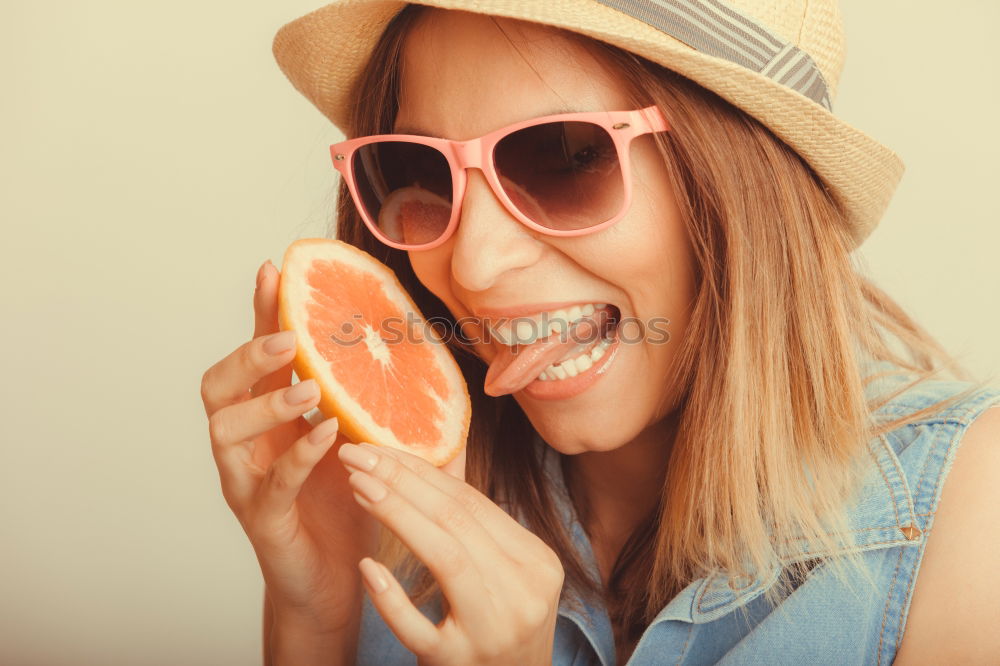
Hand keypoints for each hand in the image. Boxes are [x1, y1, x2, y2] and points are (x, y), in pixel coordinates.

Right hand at [200, 260, 378, 635]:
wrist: (338, 580)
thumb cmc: (347, 505)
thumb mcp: (360, 439)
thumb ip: (366, 400)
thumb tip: (403, 347)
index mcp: (270, 418)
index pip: (257, 356)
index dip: (261, 313)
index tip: (273, 268)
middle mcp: (248, 444)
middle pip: (217, 386)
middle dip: (246, 353)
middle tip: (285, 338)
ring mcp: (247, 482)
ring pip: (226, 431)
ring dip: (265, 402)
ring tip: (307, 387)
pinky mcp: (263, 520)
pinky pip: (269, 483)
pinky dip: (296, 456)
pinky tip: (326, 435)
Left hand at [336, 442, 563, 665]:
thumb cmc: (500, 628)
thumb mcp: (504, 574)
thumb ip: (475, 526)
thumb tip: (437, 460)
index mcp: (537, 562)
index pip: (472, 502)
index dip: (421, 471)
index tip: (378, 448)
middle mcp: (524, 592)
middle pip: (456, 520)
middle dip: (400, 481)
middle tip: (356, 455)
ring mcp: (493, 631)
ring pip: (444, 558)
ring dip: (395, 515)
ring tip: (356, 487)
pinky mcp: (459, 663)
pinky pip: (419, 627)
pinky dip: (391, 596)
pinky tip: (367, 567)